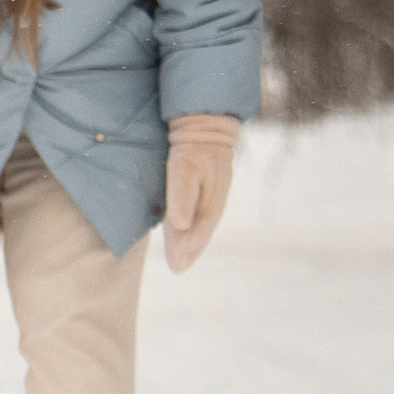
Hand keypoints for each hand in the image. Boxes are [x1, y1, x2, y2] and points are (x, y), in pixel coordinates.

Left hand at [161, 114, 239, 271]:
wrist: (207, 124)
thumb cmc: (193, 147)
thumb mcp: (184, 168)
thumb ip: (182, 196)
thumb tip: (180, 224)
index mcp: (212, 197)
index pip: (199, 229)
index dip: (188, 248)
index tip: (177, 266)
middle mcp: (217, 198)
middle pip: (203, 230)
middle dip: (191, 250)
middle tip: (178, 269)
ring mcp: (215, 192)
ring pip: (203, 223)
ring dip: (194, 242)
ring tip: (183, 259)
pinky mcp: (211, 186)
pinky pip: (203, 213)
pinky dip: (195, 227)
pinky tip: (188, 234)